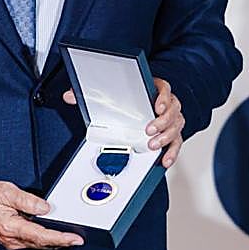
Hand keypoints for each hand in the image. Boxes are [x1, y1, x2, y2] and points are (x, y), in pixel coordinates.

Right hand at [0, 180, 82, 249]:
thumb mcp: (5, 191)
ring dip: (53, 242)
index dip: (61, 238)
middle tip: (78, 239)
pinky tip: (51, 236)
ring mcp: (9, 241)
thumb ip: (27, 200)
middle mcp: (10, 238)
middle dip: (61, 242)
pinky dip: (43, 240)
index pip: (42, 236)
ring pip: (37, 244)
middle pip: (42, 243)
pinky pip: (30, 242)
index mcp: (10, 227)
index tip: (74, 239)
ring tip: (69, 238)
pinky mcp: (9, 239)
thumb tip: (45, 207)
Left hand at [63, 77, 185, 168]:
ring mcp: (170, 120)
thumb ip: (91, 94)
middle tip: (148, 130)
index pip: (165, 89)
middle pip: (173, 110)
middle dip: (162, 122)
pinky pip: (177, 143)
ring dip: (166, 137)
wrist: (138, 108)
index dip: (164, 98)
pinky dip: (172, 152)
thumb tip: (71, 95)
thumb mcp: (109, 94)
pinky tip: (164, 160)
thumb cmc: (128, 101)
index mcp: (153, 90)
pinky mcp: (171, 135)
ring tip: (152, 145)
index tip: (157, 106)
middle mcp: (166, 104)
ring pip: (176, 126)